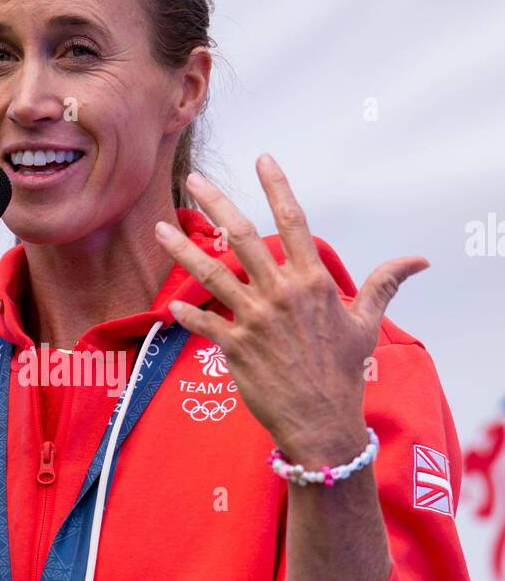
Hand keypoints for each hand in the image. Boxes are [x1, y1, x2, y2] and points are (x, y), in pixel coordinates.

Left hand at [154, 155, 429, 467]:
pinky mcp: (235, 347)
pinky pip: (203, 323)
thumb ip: (384, 284)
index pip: (294, 221)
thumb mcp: (366, 323)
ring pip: (212, 273)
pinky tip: (169, 304)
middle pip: (243, 236)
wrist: (322, 422)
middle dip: (216, 203)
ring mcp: (255, 319)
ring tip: (161, 229)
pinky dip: (185, 314)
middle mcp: (281, 294)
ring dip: (184, 249)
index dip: (277, 187)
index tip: (262, 158)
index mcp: (312, 282)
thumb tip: (419, 260)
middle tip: (194, 179)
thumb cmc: (344, 372)